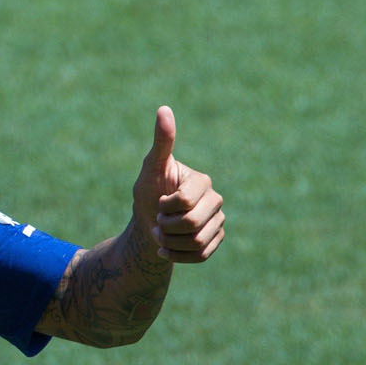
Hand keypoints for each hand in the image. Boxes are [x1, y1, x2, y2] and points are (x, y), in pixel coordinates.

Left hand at [132, 106, 224, 263]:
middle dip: (166, 226)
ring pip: (197, 242)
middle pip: (192, 223)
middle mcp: (216, 201)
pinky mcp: (216, 240)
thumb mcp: (151, 168)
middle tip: (158, 219)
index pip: (185, 201)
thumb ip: (161, 142)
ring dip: (170, 243)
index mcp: (203, 181)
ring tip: (161, 234)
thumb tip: (164, 108)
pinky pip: (202, 256)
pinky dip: (178, 256)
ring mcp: (218, 222)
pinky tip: (164, 250)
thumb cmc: (148, 192)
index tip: (159, 201)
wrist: (147, 223)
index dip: (165, 206)